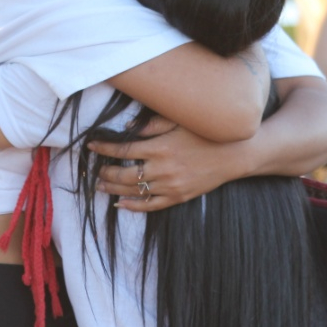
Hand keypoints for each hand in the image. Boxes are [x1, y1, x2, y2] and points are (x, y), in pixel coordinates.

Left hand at [87, 116, 242, 211]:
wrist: (234, 154)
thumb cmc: (206, 133)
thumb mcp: (180, 121)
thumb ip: (152, 124)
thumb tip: (127, 128)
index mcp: (160, 147)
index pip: (123, 149)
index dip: (104, 148)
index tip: (91, 145)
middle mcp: (163, 169)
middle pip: (124, 174)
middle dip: (106, 172)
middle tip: (95, 170)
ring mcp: (171, 186)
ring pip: (135, 191)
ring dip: (114, 188)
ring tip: (100, 185)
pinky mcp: (179, 197)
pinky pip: (151, 205)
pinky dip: (134, 206)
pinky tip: (120, 203)